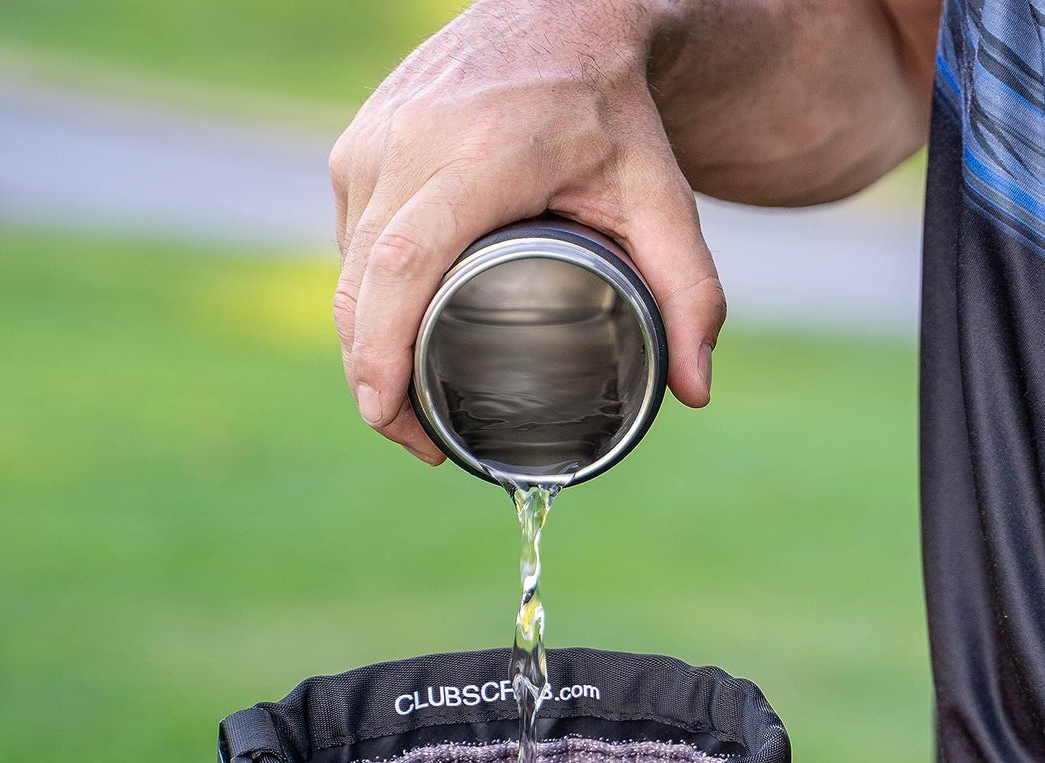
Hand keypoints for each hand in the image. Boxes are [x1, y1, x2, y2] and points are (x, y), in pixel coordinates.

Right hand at [327, 0, 725, 461]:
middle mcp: (411, 140)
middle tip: (417, 438)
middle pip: (361, 280)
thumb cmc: (616, 116)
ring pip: (349, 264)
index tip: (391, 413)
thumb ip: (691, 293)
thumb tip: (696, 394)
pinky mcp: (357, 142)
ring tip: (411, 399)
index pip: (403, 265)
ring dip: (366, 340)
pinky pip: (350, 237)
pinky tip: (398, 335)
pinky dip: (368, 294)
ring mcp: (373, 137)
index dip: (381, 349)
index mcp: (481, 155)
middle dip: (371, 374)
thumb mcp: (665, 200)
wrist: (563, 16)